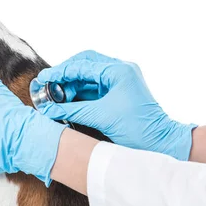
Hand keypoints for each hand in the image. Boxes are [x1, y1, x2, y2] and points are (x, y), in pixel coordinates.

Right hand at [37, 50, 195, 160]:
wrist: (162, 142)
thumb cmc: (138, 130)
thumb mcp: (100, 117)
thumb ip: (71, 110)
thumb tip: (48, 109)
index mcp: (118, 70)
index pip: (82, 65)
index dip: (60, 72)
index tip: (43, 79)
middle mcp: (120, 70)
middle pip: (85, 63)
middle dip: (65, 74)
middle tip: (48, 84)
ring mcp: (121, 79)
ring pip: (89, 74)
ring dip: (72, 83)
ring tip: (56, 96)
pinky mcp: (119, 90)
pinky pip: (94, 86)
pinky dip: (80, 91)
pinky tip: (68, 99)